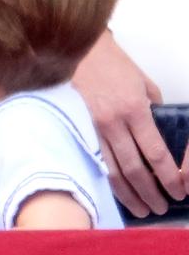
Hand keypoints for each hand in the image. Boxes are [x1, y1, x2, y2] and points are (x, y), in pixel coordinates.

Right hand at [72, 31, 183, 216]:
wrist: (81, 50)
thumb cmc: (115, 64)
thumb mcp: (145, 84)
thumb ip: (154, 110)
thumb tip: (160, 133)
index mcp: (135, 109)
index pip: (155, 153)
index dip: (169, 177)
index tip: (178, 191)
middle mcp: (114, 122)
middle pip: (135, 169)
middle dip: (151, 193)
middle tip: (162, 208)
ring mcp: (96, 127)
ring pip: (113, 170)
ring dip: (130, 194)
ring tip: (142, 209)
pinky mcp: (84, 128)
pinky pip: (99, 160)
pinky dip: (111, 180)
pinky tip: (119, 191)